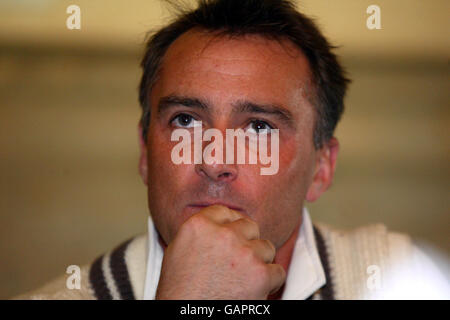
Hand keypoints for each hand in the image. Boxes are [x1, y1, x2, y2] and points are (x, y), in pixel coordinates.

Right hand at [155, 205, 285, 298]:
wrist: (189, 316)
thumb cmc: (180, 292)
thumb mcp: (177, 251)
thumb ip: (200, 232)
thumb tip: (218, 224)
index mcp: (200, 226)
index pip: (226, 212)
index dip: (231, 226)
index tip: (232, 237)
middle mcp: (223, 235)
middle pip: (249, 226)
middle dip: (247, 242)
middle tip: (236, 262)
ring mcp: (244, 253)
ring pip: (266, 247)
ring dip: (259, 262)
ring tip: (242, 278)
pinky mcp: (261, 274)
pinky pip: (278, 271)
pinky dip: (270, 283)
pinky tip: (254, 289)